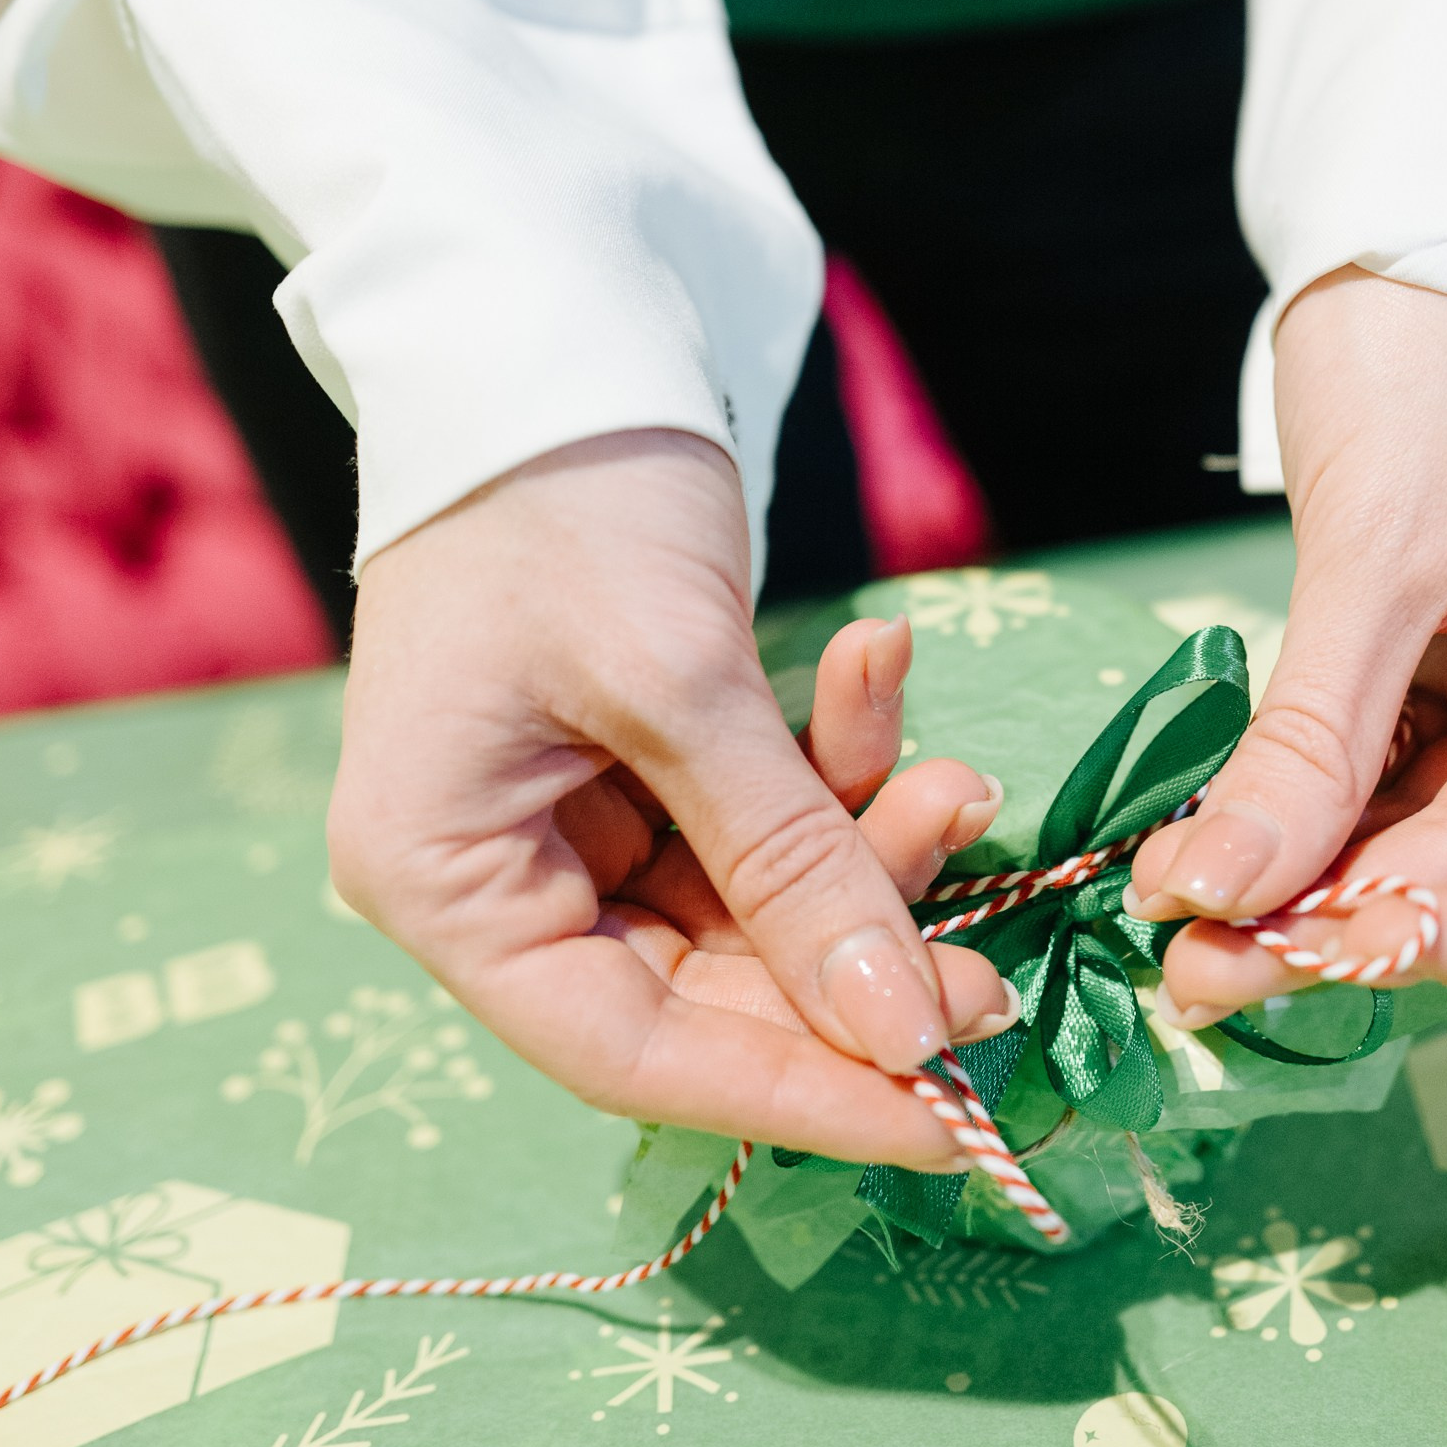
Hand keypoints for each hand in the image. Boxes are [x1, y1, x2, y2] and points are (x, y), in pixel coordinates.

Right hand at [329, 430, 1015, 1168]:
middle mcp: (500, 872)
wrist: (550, 322)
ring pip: (760, 904)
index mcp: (444, 880)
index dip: (796, 1094)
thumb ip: (792, 864)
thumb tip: (910, 1032)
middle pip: (709, 991)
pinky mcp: (650, 759)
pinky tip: (886, 674)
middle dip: (861, 963)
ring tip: (965, 782)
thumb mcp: (680, 683)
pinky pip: (768, 811)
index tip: (949, 1123)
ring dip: (870, 845)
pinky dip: (843, 762)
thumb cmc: (567, 496)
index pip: (631, 1051)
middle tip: (1002, 967)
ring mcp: (576, 816)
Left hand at [1126, 273, 1446, 1016]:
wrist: (1406, 235)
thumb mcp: (1377, 552)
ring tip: (1174, 926)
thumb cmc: (1438, 357)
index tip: (1369, 940)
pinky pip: (1380, 789)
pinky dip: (1296, 822)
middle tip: (1195, 966)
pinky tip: (1197, 854)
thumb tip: (1214, 899)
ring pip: (1424, 850)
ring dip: (1306, 892)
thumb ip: (1313, 739)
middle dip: (1354, 926)